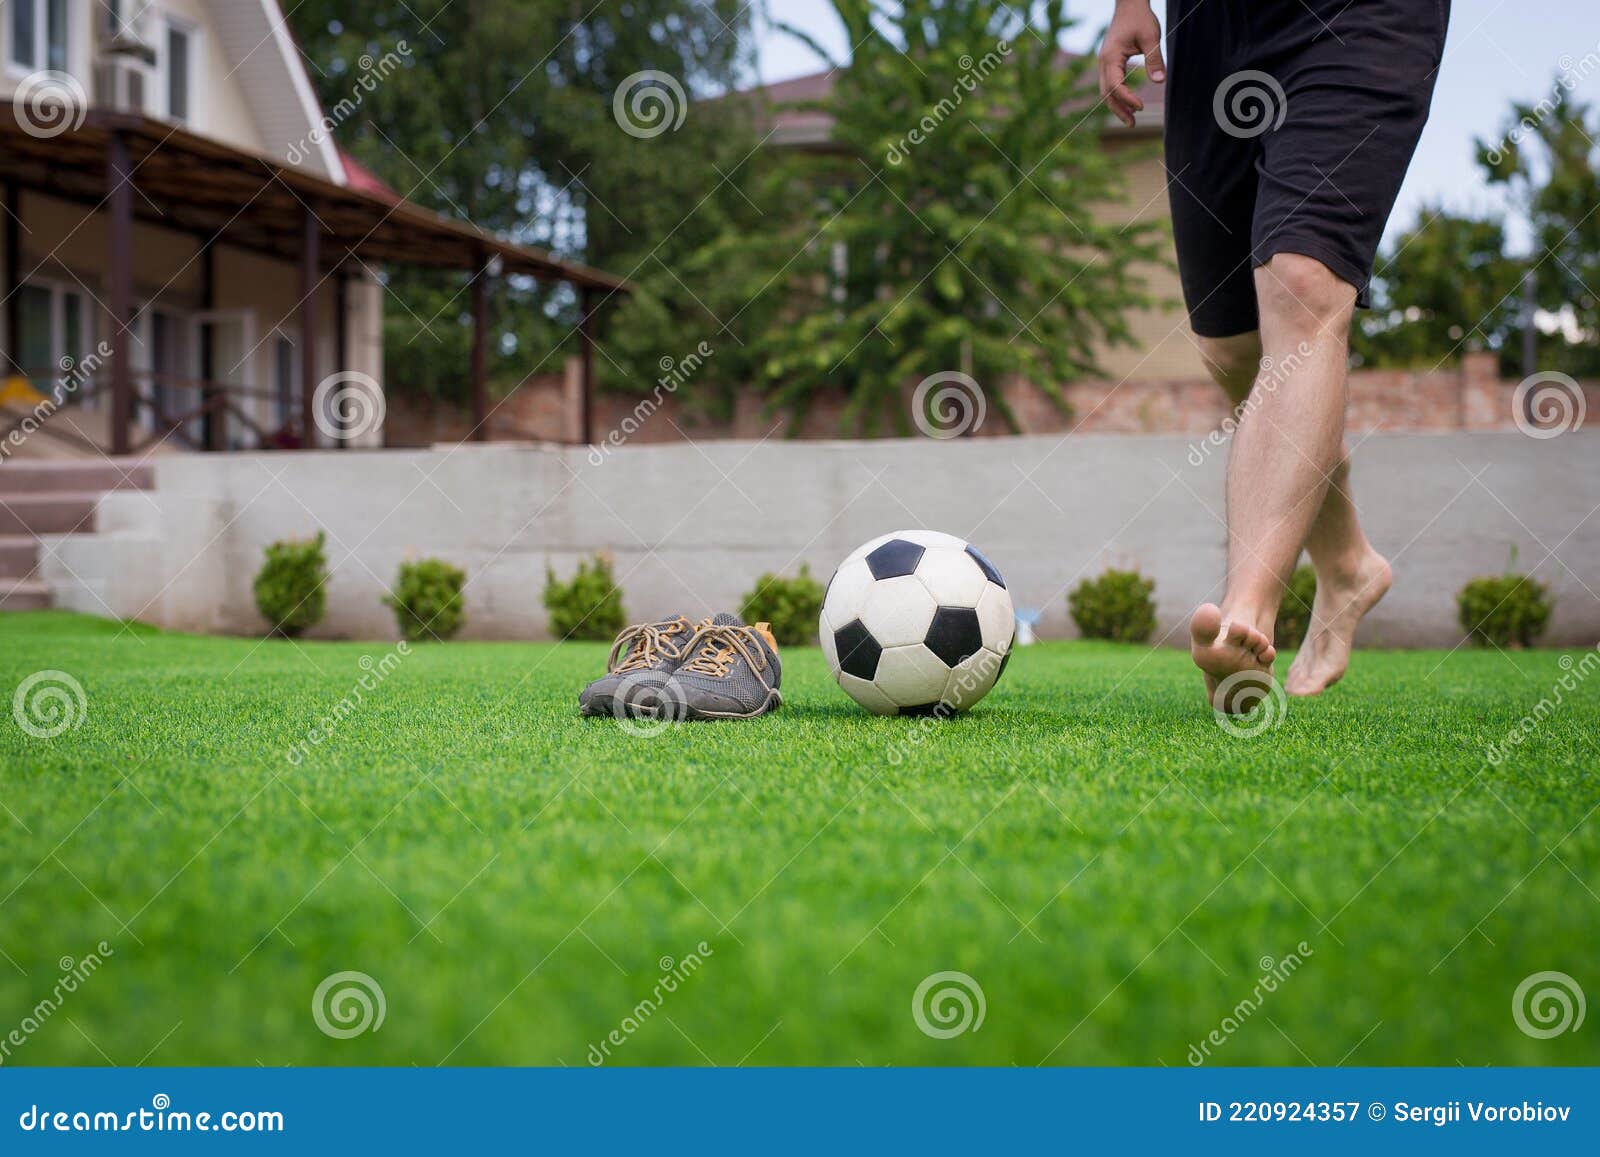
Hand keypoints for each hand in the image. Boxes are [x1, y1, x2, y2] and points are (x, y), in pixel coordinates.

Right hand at [1098, 1, 1165, 126]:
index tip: (1142, 106)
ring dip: (1118, 106)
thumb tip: (1160, 81)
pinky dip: (1118, 96)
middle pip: (1107, 93)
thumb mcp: (1151, 36)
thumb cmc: (1140, 18)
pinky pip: (1110, 84)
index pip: (1116, 85)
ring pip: (1106, 91)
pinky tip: (1129, 104)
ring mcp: (1104, 63)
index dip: (1128, 98)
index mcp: (1111, 56)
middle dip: (1119, 110)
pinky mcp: (1109, 63)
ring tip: (1131, 120)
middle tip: (1133, 124)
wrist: (1129, 4)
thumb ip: (1154, 59)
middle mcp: (1103, 62)